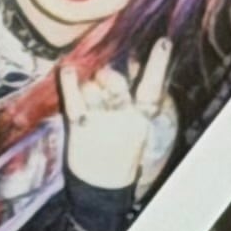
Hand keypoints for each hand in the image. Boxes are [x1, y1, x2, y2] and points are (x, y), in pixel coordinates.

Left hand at [61, 36, 177, 196]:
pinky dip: (70, 84)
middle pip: (120, 88)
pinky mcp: (81, 128)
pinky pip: (74, 101)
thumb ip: (134, 95)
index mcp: (142, 117)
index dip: (159, 65)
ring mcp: (102, 123)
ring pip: (95, 89)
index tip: (163, 42)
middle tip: (106, 74)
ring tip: (89, 89)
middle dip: (112, 77)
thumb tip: (131, 60)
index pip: (153, 88)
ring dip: (90, 82)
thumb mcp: (135, 125)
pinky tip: (67, 70)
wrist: (103, 188)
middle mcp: (124, 118)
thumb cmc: (119, 150)